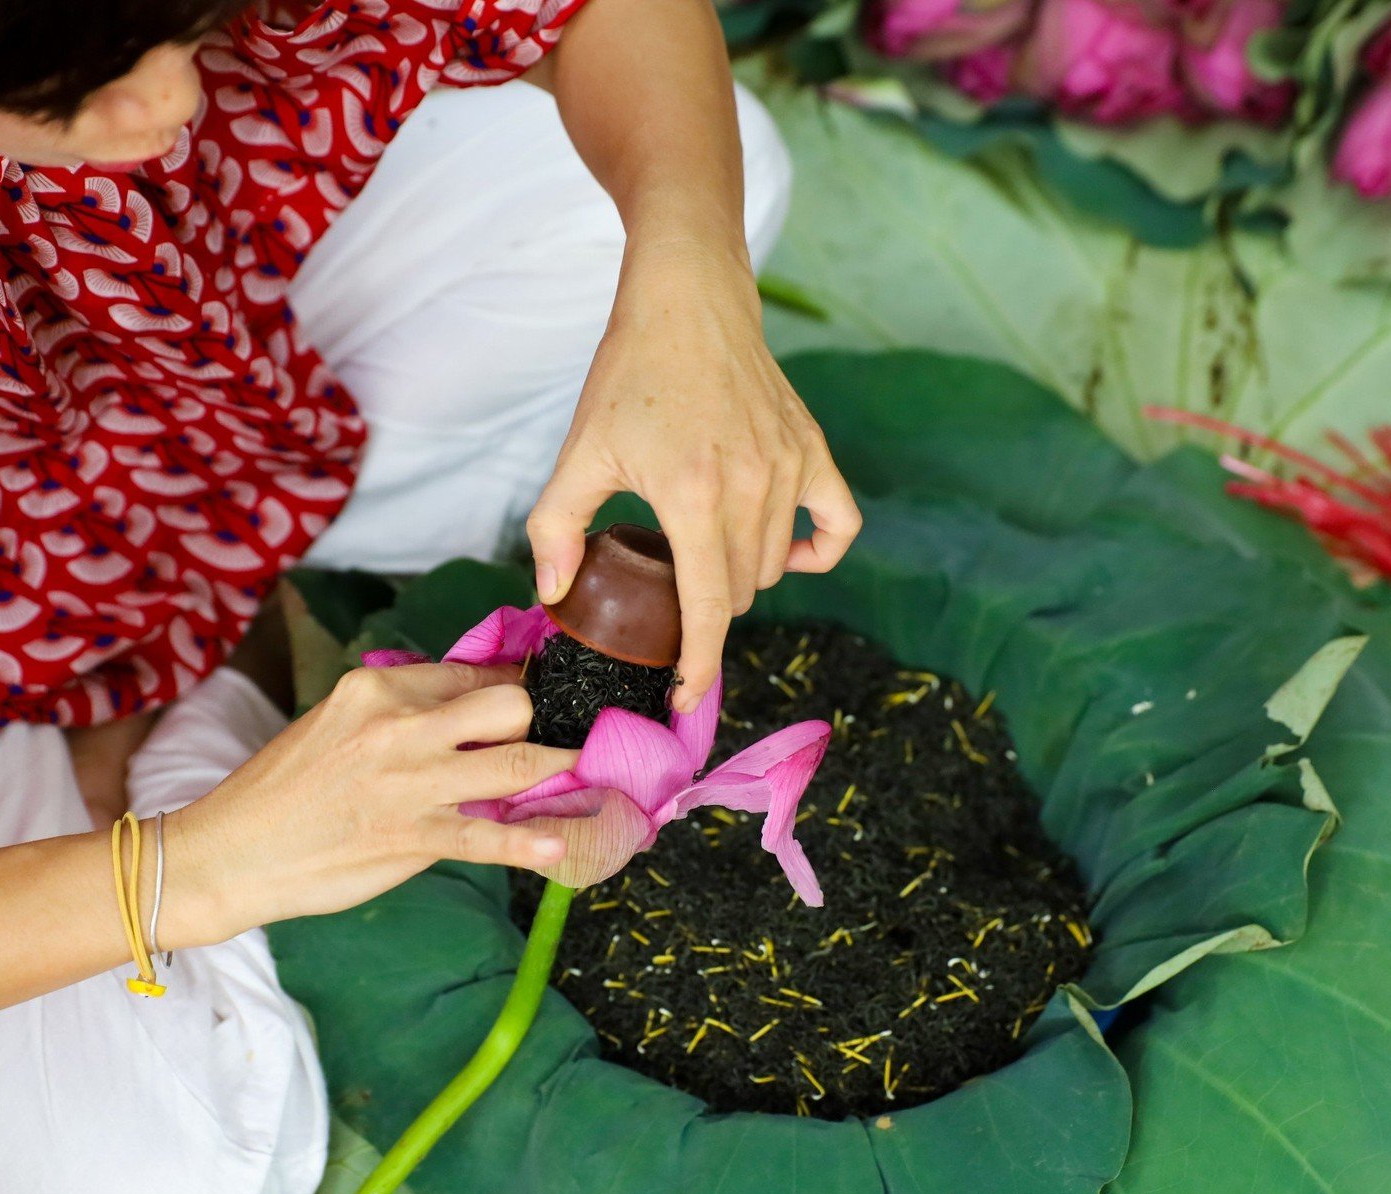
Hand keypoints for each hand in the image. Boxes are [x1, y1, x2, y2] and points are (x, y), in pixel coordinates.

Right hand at [166, 662, 576, 943]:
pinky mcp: (412, 838)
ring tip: (594, 778)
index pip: (472, 674)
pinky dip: (535, 842)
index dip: (515, 689)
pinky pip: (491, 839)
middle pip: (509, 705)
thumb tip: (465, 712)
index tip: (541, 702)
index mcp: (377, 685)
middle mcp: (400, 725)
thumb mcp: (336, 724)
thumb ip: (398, 713)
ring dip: (564, 774)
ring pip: (517, 765)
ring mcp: (410, 783)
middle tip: (560, 740)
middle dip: (542, 722)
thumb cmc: (284, 790)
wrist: (231, 851)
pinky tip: (564, 845)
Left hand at [528, 237, 860, 710]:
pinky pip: (838, 524)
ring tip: (700, 551)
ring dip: (742, 577)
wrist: (688, 300)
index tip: (684, 696)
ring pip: (776, 565)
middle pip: (741, 591)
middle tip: (667, 588)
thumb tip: (551, 595)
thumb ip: (557, 527)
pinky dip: (816, 552)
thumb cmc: (629, 373)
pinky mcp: (812, 449)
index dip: (699, 664)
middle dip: (705, 608)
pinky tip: (787, 557)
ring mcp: (789, 467)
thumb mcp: (581, 451)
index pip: (710, 609)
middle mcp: (752, 487)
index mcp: (693, 495)